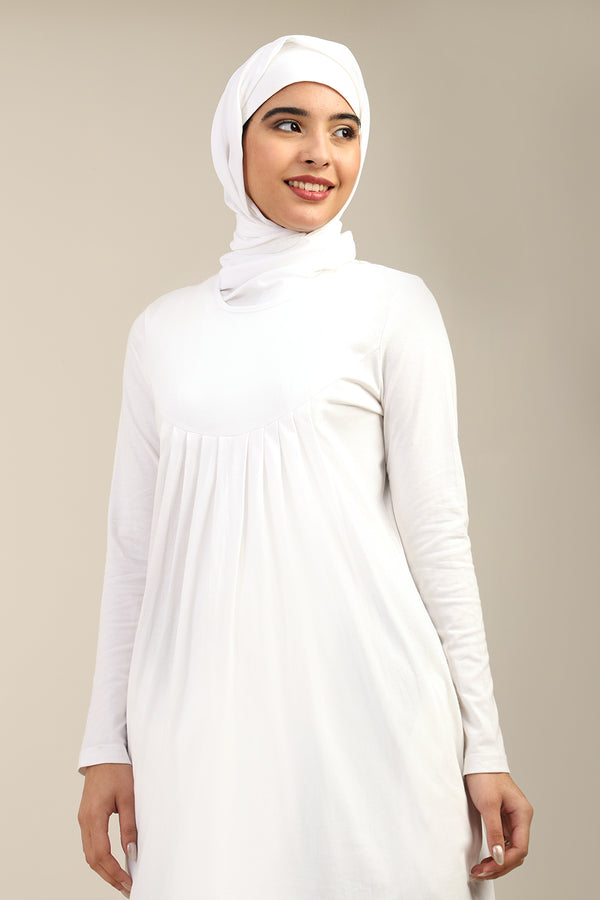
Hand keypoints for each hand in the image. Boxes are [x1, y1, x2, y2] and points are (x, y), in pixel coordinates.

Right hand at [78, 763, 136, 896]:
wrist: (104, 753)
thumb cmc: (117, 770)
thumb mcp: (128, 796)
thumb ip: (129, 825)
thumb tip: (132, 851)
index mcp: (93, 816)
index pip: (101, 854)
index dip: (115, 871)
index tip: (129, 881)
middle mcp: (84, 821)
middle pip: (93, 859)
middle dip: (109, 876)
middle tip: (127, 887)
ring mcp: (83, 820)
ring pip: (90, 854)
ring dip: (104, 869)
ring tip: (122, 880)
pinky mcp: (86, 817)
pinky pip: (90, 844)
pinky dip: (100, 858)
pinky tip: (112, 863)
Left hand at [465, 772, 532, 880]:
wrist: (478, 759)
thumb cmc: (484, 775)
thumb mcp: (488, 804)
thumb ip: (494, 831)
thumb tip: (498, 856)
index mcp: (522, 814)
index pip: (520, 847)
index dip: (505, 861)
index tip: (488, 868)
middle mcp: (520, 818)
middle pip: (516, 852)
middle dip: (500, 865)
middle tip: (480, 873)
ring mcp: (512, 819)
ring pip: (510, 849)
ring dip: (497, 862)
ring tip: (480, 870)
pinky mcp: (502, 818)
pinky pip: (502, 842)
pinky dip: (494, 852)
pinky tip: (485, 859)